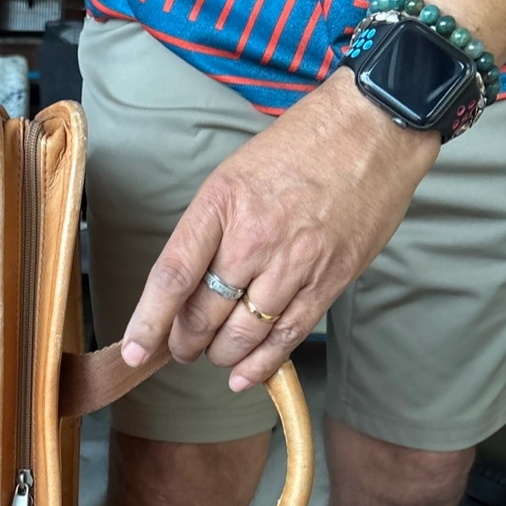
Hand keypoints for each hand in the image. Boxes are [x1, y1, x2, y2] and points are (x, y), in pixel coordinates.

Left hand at [120, 68, 441, 387]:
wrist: (373, 130)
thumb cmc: (299, 148)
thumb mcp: (234, 175)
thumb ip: (208, 231)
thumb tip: (182, 285)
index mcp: (220, 207)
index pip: (171, 277)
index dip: (148, 322)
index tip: (132, 350)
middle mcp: (253, 240)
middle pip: (203, 315)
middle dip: (183, 342)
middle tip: (178, 347)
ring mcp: (293, 264)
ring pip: (241, 335)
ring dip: (219, 354)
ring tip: (212, 354)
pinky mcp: (327, 282)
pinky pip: (285, 337)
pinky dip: (260, 364)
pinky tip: (242, 375)